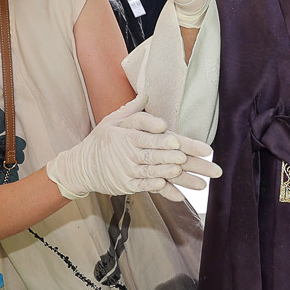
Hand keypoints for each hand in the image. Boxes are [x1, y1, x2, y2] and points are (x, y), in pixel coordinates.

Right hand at [46, 93, 221, 201]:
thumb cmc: (102, 140)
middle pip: (161, 157)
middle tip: (208, 163)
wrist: (81, 166)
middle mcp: (130, 154)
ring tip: (201, 183)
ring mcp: (129, 171)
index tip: (187, 144)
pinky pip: (148, 188)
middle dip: (187, 161)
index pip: (154, 139)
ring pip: (157, 174)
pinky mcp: (128, 185)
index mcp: (129, 136)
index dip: (172, 142)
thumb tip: (146, 93)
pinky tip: (180, 195)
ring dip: (180, 179)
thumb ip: (133, 111)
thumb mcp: (113, 121)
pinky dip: (164, 191)